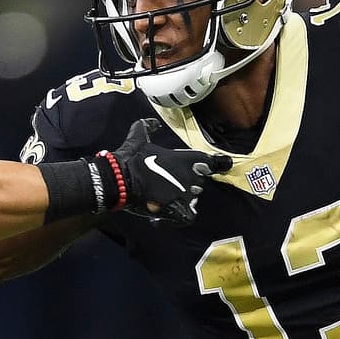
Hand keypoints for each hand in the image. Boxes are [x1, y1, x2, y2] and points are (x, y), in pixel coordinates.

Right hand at [109, 118, 231, 224]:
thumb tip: (152, 122)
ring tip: (169, 197)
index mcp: (186, 158)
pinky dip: (181, 216)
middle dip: (190, 182)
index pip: (213, 162)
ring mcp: (184, 193)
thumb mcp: (138, 137)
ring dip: (184, 197)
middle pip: (201, 181)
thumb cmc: (130, 159)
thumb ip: (147, 127)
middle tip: (173, 183)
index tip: (220, 166)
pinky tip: (171, 213)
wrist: (119, 180)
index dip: (217, 164)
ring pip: (194, 197)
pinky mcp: (176, 209)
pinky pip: (188, 216)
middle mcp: (190, 175)